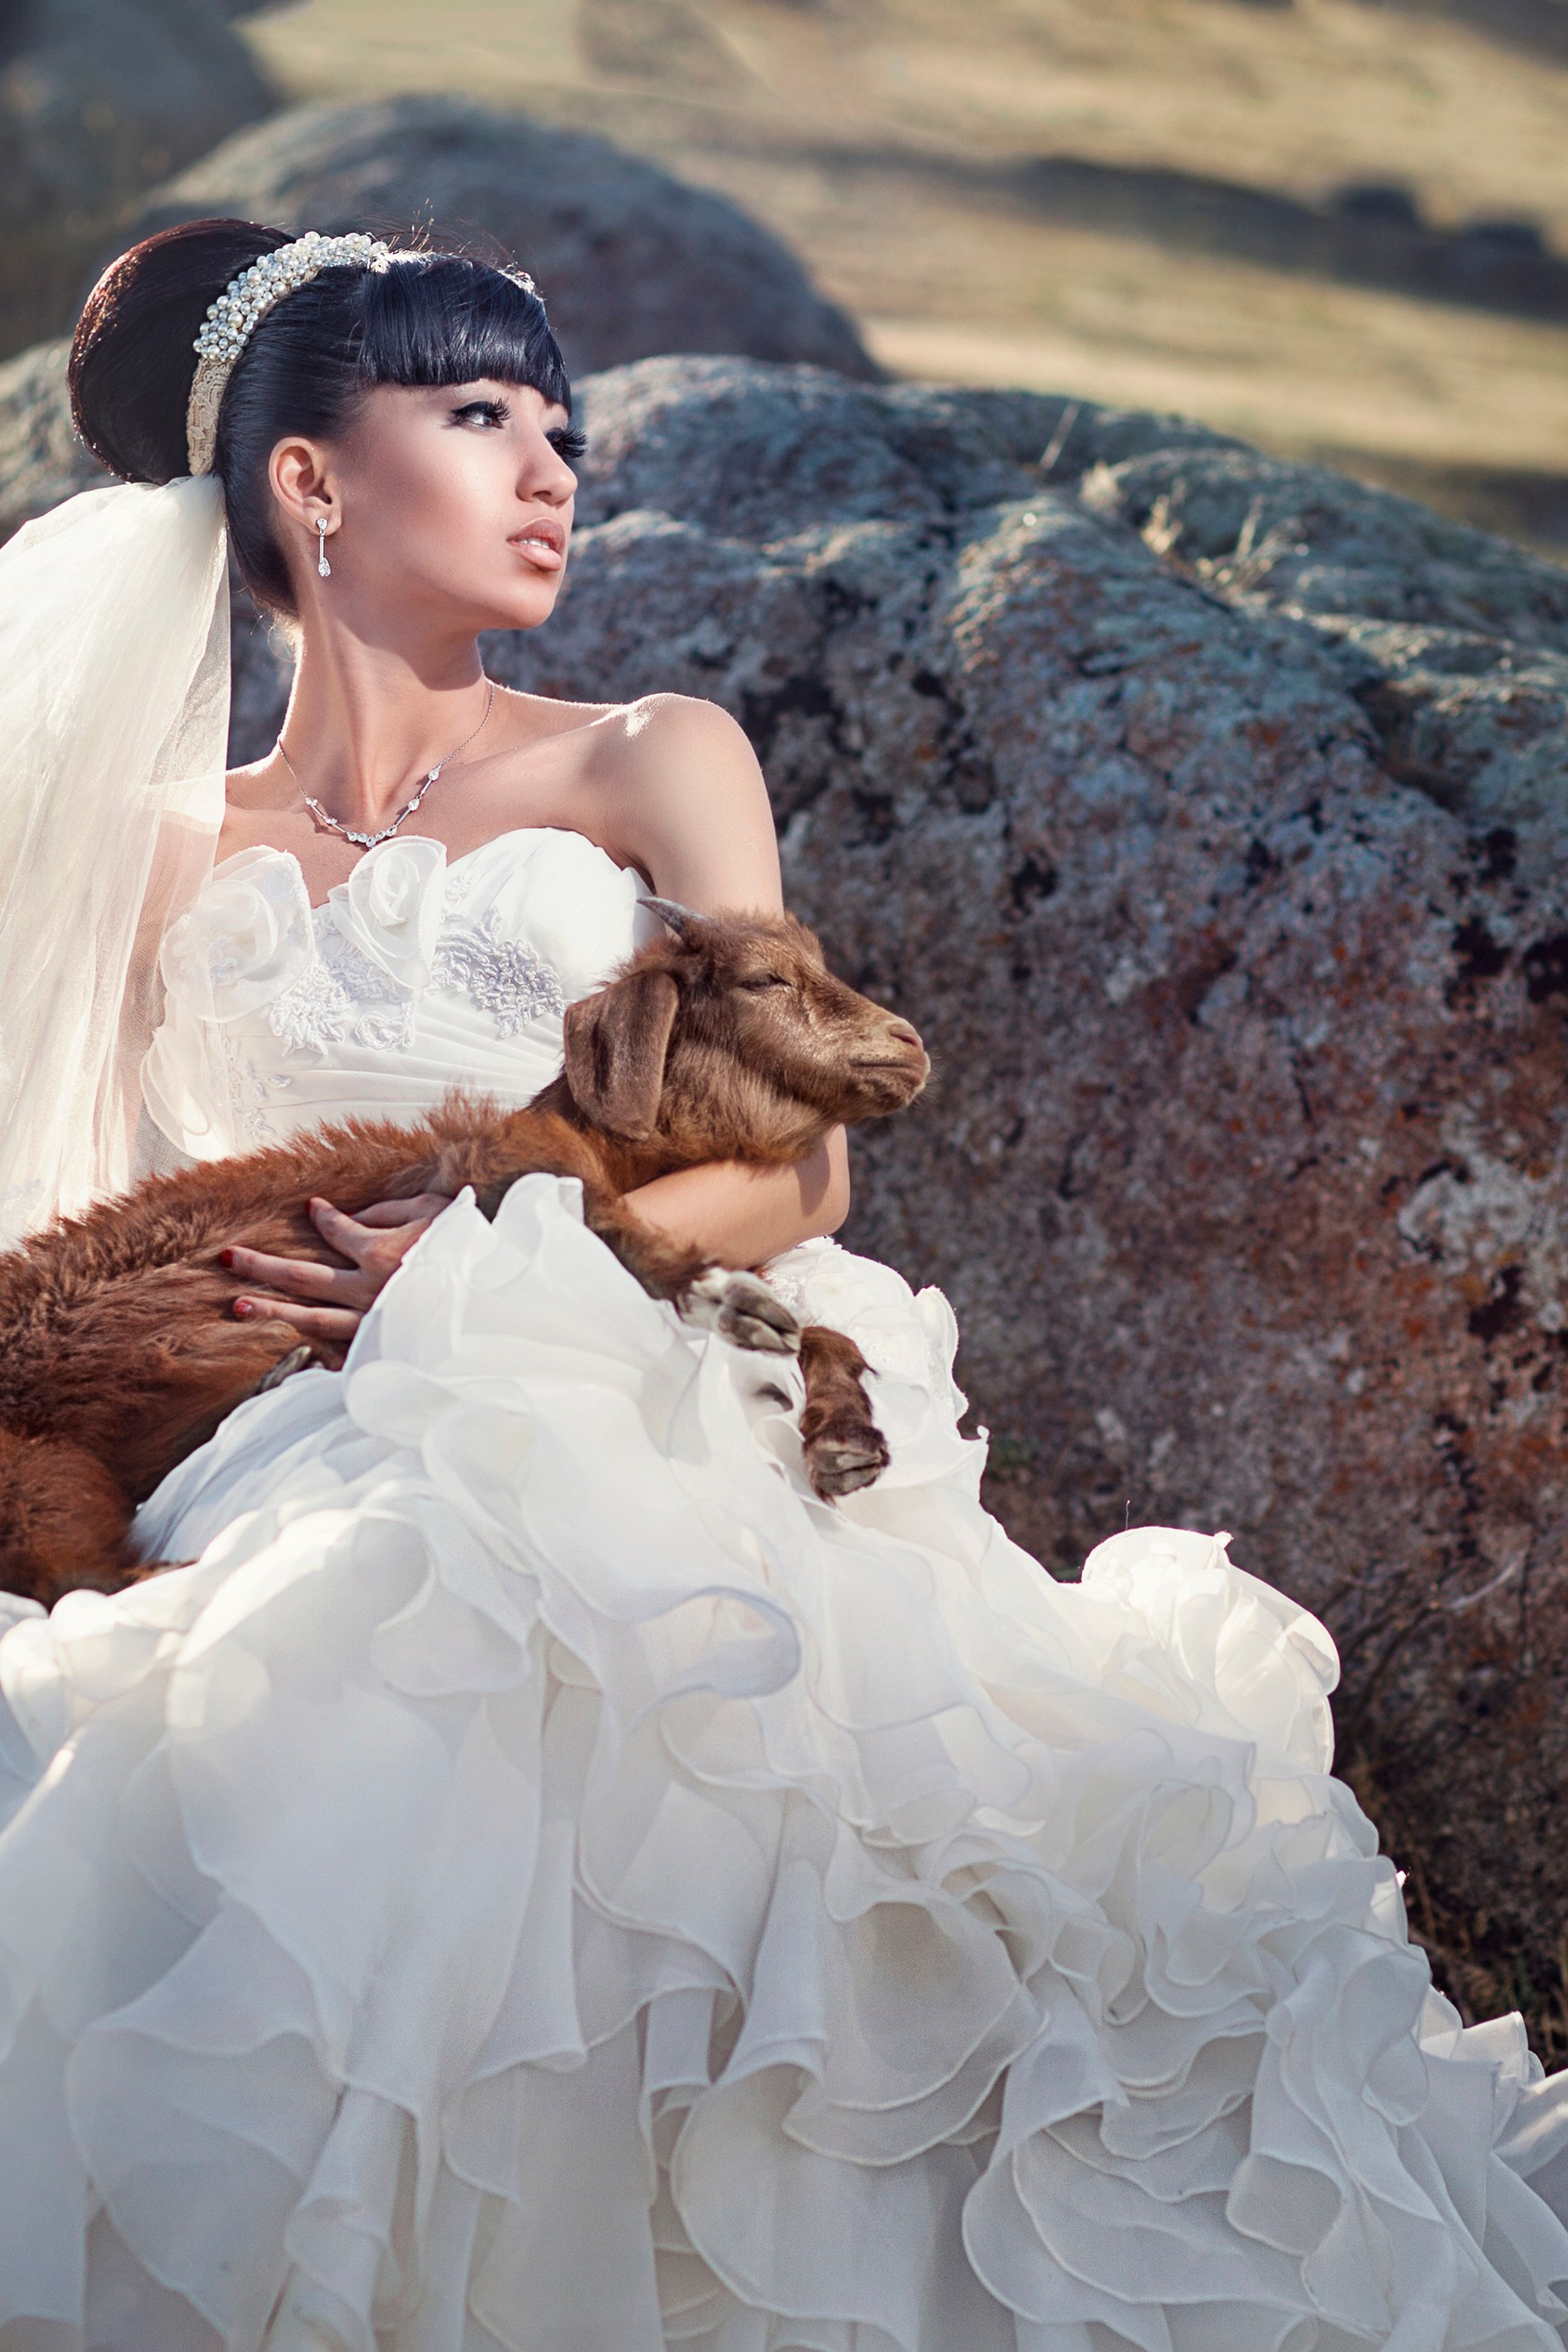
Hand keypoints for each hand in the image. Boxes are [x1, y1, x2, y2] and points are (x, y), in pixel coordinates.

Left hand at [226, 1193, 452, 1355]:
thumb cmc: (474, 1248)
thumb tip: (355, 1217)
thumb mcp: (436, 1211)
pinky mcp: (384, 1349)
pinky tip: (291, 1349)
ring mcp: (374, 1324)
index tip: (310, 1208)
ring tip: (238, 1306)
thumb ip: (390, 1210)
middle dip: (262, 1266)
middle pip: (303, 1276)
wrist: (502, 1302)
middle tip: (225, 1258)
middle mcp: (370, 1291)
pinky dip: (315, 1352)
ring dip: (272, 1311)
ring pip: (312, 1318)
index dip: (320, 1217)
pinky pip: (343, 1352)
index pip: (336, 1230)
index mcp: (381, 1253)